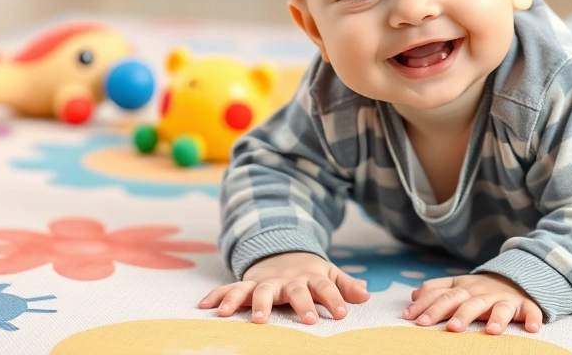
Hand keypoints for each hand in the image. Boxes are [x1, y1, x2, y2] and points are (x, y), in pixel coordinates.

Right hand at [198, 252, 369, 323]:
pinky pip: (230, 289)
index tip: (341, 314)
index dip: (334, 299)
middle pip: (294, 290)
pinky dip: (218, 297)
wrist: (281, 251)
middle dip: (299, 304)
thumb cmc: (308, 272)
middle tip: (305, 319)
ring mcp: (265, 282)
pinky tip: (205, 307)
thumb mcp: (329, 274)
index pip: (325, 287)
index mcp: (310, 277)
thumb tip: (366, 295)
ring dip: (257, 303)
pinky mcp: (247, 284)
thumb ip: (345, 285)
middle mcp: (287, 280)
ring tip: (255, 319)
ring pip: (259, 291)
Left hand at [402, 273, 542, 334]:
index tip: (412, 319)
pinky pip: (530, 310)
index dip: (428, 306)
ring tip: (491, 331)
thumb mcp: (457, 285)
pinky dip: (533, 318)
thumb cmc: (479, 289)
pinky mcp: (525, 305)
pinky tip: (532, 329)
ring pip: (500, 307)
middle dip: (460, 314)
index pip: (443, 295)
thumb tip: (412, 296)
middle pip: (469, 302)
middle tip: (451, 328)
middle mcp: (482, 293)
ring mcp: (504, 299)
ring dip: (497, 318)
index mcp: (463, 288)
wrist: (514, 277)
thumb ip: (435, 289)